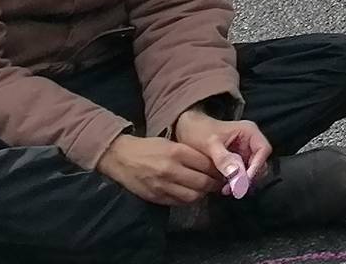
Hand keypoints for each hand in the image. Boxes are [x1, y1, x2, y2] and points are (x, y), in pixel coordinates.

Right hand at [97, 134, 219, 206]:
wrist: (120, 157)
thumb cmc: (149, 147)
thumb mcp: (172, 143)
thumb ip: (192, 154)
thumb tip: (215, 165)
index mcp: (177, 152)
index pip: (208, 165)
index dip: (220, 170)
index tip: (226, 172)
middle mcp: (171, 170)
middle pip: (203, 182)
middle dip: (215, 184)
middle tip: (220, 183)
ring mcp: (162, 186)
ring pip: (193, 196)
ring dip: (203, 194)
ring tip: (205, 189)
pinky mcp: (155, 197)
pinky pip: (179, 202)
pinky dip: (188, 199)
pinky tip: (190, 194)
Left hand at [173, 109, 269, 195]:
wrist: (185, 130)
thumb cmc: (198, 132)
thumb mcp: (210, 144)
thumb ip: (224, 159)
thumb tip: (237, 175)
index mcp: (249, 132)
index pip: (263, 150)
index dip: (257, 166)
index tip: (244, 179)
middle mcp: (250, 142)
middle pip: (260, 162)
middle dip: (248, 176)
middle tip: (233, 188)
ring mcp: (244, 152)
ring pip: (252, 170)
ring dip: (242, 181)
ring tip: (226, 189)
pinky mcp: (237, 161)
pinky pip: (242, 173)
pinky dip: (235, 181)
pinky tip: (224, 186)